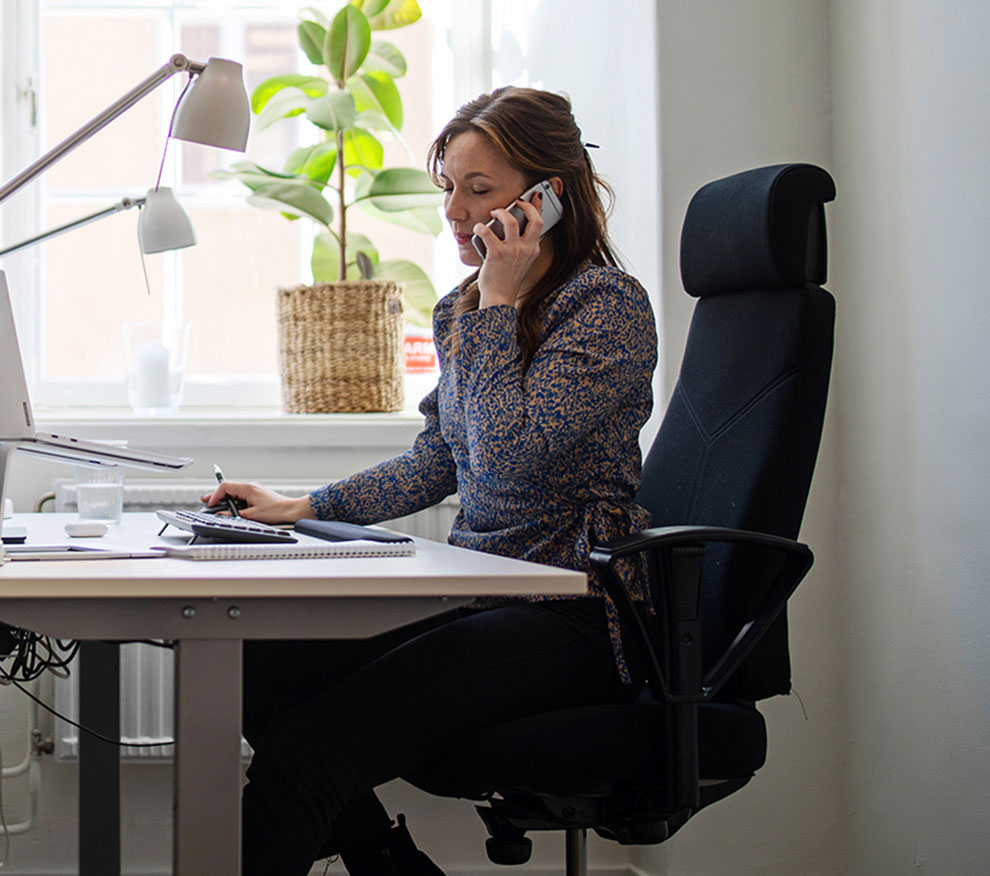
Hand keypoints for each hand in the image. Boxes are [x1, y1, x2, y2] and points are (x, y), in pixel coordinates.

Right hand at [200, 481, 313, 524]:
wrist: (292, 511)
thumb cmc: (277, 511)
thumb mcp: (252, 515)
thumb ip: (234, 515)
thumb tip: (222, 515)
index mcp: (248, 488)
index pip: (225, 486)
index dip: (215, 495)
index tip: (210, 504)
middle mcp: (250, 487)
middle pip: (228, 488)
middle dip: (216, 495)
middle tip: (205, 501)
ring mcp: (254, 490)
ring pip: (234, 492)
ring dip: (225, 499)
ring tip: (215, 505)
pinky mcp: (257, 495)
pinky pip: (241, 496)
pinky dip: (233, 501)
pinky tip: (229, 507)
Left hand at [475, 192, 544, 308]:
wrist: (500, 298)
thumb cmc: (507, 281)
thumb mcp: (522, 263)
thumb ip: (524, 248)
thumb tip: (516, 230)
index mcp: (533, 250)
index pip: (540, 223)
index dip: (538, 207)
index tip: (535, 197)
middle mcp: (526, 249)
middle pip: (534, 218)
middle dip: (525, 205)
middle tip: (516, 202)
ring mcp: (513, 251)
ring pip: (511, 221)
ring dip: (501, 212)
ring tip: (495, 213)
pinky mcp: (497, 254)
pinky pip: (488, 232)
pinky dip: (481, 227)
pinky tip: (479, 228)